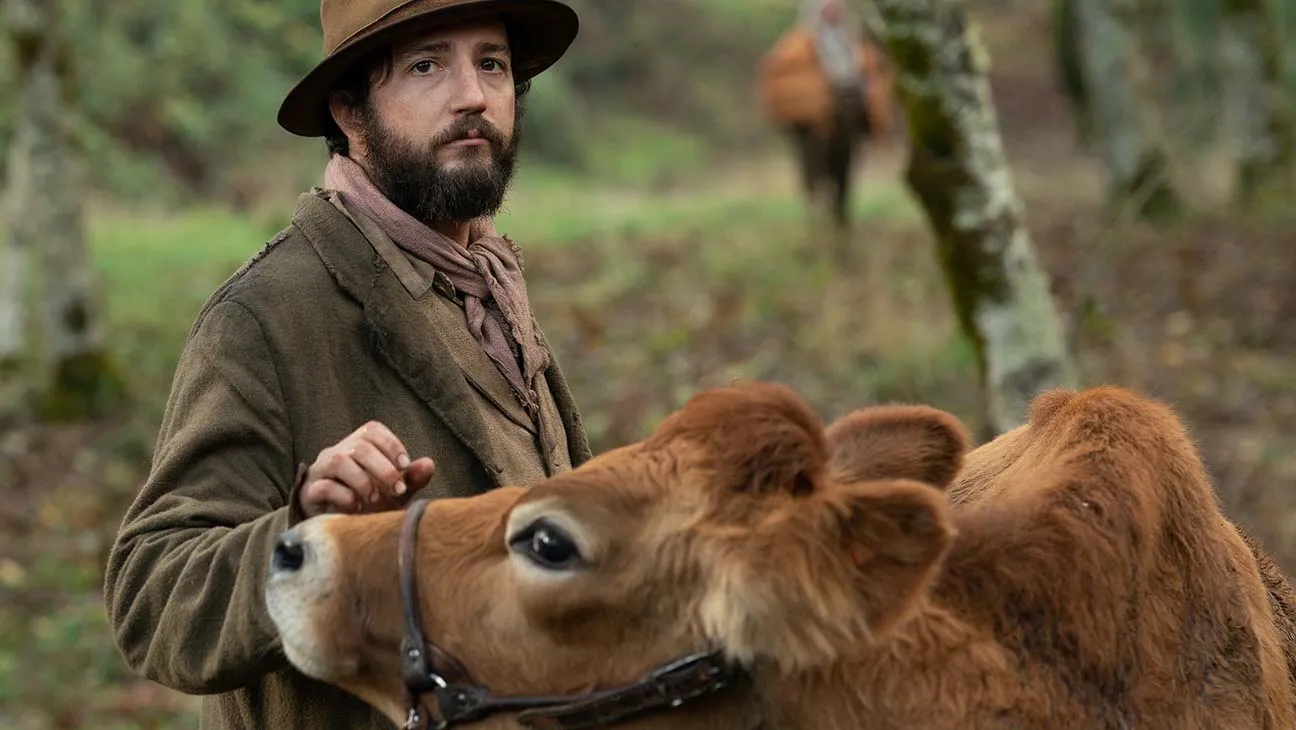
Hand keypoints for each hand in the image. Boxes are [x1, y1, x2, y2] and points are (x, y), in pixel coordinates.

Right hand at [299, 421, 435, 517]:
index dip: (391, 444)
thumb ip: (411, 478)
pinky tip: (356, 508)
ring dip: (362, 480)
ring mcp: (321, 471)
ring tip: (375, 498)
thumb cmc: (369, 503)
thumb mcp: (395, 491)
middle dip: (383, 468)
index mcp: (358, 446)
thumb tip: (429, 464)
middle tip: (398, 490)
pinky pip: (322, 486)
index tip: (405, 465)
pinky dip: (343, 496)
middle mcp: (338, 452)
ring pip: (338, 460)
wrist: (339, 528)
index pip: (372, 430)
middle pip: (359, 446)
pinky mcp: (309, 492)